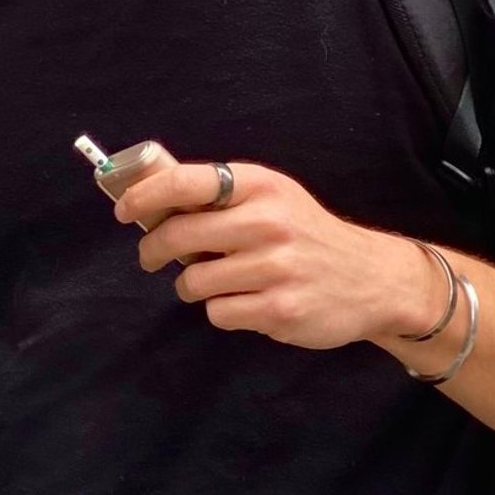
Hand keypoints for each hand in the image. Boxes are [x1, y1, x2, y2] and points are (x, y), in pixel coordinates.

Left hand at [110, 156, 444, 349]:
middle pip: (179, 235)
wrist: (371, 278)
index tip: (124, 212)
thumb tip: (150, 199)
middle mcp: (268, 221)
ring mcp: (275, 267)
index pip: (186, 181)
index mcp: (260, 185)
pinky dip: (221, 310)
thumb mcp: (273, 197)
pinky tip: (245, 301)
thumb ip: (222, 196)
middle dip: (153, 250)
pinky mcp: (280, 309)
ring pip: (193, 281)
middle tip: (151, 258)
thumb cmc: (306, 234)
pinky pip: (218, 313)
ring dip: (190, 286)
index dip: (144, 196)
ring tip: (213, 282)